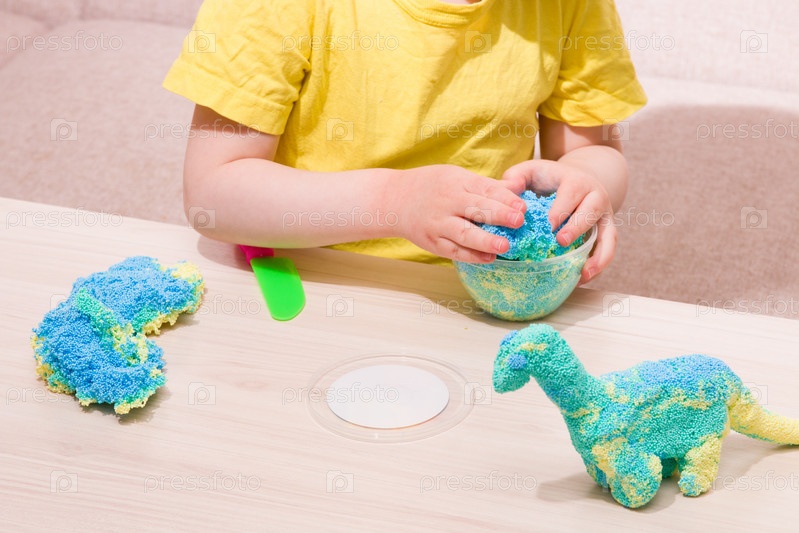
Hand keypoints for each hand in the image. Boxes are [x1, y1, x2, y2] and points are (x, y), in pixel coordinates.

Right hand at [388, 165, 525, 262]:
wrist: (395, 200)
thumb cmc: (433, 186)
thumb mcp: (457, 177)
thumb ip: (488, 186)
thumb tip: (519, 186)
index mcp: (457, 182)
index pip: (484, 189)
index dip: (504, 198)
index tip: (522, 206)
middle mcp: (447, 202)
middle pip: (476, 209)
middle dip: (499, 215)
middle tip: (520, 221)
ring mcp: (438, 223)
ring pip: (464, 233)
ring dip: (485, 240)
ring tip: (505, 246)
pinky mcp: (433, 242)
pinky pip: (454, 251)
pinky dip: (472, 256)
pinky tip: (489, 258)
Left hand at [501, 159, 615, 283]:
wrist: (576, 180)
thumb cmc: (548, 178)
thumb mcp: (531, 170)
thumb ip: (517, 176)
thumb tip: (508, 188)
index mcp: (577, 181)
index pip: (572, 193)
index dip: (561, 209)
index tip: (549, 225)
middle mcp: (596, 197)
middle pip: (592, 212)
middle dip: (577, 228)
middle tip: (561, 242)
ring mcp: (604, 216)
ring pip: (608, 235)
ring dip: (598, 255)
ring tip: (583, 273)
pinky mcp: (606, 232)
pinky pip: (607, 250)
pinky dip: (598, 265)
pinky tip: (582, 279)